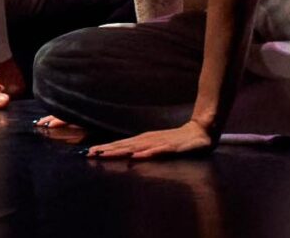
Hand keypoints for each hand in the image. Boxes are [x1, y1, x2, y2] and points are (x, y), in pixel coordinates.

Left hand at [86, 120, 214, 159]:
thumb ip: (144, 150)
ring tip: (105, 154)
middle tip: (90, 153)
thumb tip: (126, 156)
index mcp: (144, 140)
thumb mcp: (157, 146)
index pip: (121, 145)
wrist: (200, 132)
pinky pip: (158, 151)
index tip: (89, 153)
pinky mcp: (172, 148)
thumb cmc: (177, 141)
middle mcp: (148, 140)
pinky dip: (146, 153)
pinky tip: (136, 157)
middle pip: (125, 145)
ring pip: (136, 147)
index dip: (106, 148)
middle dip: (107, 149)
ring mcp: (159, 143)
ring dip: (120, 151)